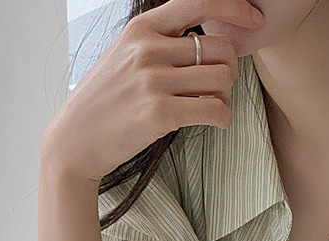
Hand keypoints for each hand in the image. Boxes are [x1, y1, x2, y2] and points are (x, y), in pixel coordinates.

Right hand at [42, 0, 264, 182]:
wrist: (75, 139)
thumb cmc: (106, 100)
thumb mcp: (125, 55)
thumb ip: (160, 41)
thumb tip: (203, 38)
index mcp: (141, 28)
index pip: (198, 3)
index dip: (233, 8)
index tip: (253, 18)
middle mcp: (148, 49)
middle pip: (221, 49)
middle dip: (229, 68)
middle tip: (218, 86)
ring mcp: (153, 81)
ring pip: (223, 79)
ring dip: (226, 95)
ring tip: (211, 105)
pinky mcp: (160, 114)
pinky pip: (216, 110)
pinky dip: (224, 117)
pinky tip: (215, 121)